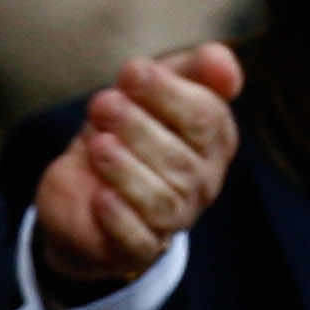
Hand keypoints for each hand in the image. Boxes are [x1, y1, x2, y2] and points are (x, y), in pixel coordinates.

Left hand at [32, 43, 242, 289]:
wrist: (87, 186)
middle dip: (139, 127)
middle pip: (181, 159)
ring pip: (160, 200)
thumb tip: (223, 63)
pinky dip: (120, 219)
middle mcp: (202, 181)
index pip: (206, 118)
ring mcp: (174, 218)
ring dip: (127, 170)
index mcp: (215, 140)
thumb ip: (194, 68)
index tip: (132, 71)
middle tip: (104, 103)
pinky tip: (100, 198)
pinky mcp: (140, 246)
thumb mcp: (159, 86)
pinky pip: (138, 239)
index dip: (168, 93)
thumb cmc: (132, 128)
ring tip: (97, 144)